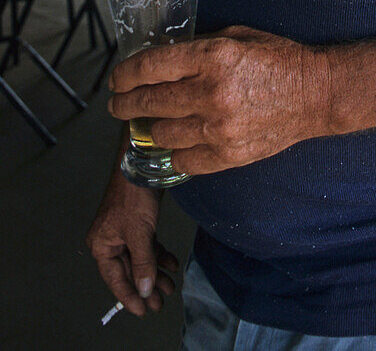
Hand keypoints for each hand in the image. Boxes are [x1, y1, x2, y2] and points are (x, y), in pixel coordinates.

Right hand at [86, 174, 178, 316]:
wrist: (144, 166)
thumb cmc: (134, 197)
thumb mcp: (140, 234)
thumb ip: (143, 263)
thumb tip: (144, 290)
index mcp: (102, 245)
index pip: (115, 279)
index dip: (129, 296)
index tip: (143, 311)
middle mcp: (111, 240)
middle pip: (129, 271)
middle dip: (146, 287)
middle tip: (161, 303)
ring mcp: (125, 232)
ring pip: (141, 259)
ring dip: (155, 273)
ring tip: (170, 287)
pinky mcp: (138, 224)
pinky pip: (148, 246)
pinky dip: (159, 255)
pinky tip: (172, 264)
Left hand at [108, 27, 330, 174]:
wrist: (315, 94)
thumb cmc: (277, 59)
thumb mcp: (236, 37)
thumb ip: (198, 49)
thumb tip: (160, 61)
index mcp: (212, 57)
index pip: (150, 67)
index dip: (124, 74)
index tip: (116, 79)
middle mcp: (211, 93)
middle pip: (149, 102)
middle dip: (125, 103)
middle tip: (118, 105)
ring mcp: (219, 128)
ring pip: (161, 134)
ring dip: (151, 128)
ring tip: (151, 122)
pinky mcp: (228, 156)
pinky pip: (183, 160)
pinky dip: (175, 152)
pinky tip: (177, 142)